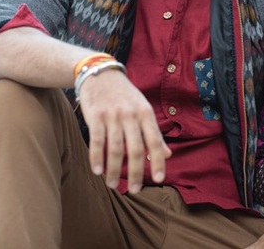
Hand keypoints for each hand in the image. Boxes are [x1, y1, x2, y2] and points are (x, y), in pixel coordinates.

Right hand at [77, 69, 171, 192]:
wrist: (100, 73)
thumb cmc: (124, 95)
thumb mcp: (143, 109)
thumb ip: (154, 132)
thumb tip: (168, 154)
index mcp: (145, 113)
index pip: (155, 141)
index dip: (159, 161)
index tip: (160, 179)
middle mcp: (131, 115)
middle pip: (136, 150)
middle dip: (136, 172)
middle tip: (135, 190)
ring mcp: (113, 116)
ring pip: (116, 149)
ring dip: (115, 170)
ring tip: (113, 185)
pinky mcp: (95, 116)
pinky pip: (96, 141)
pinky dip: (97, 158)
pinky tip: (98, 171)